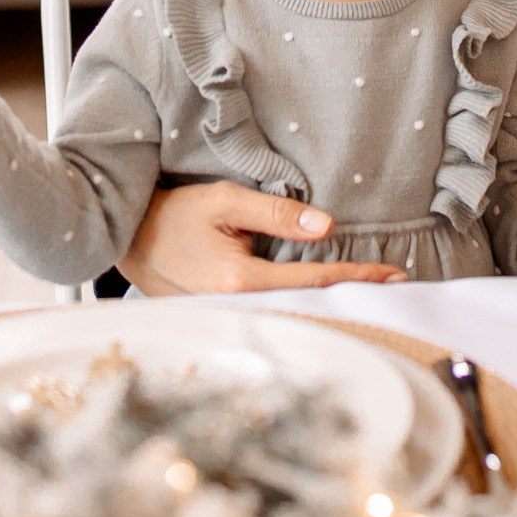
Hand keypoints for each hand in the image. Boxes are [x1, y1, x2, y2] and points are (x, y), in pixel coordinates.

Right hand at [118, 181, 406, 295]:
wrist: (125, 238)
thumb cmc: (174, 213)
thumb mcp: (226, 200)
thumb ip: (276, 212)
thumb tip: (326, 225)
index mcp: (240, 280)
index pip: (312, 279)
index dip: (354, 276)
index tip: (392, 275)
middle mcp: (234, 307)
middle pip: (305, 306)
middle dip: (348, 296)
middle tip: (391, 287)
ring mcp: (224, 317)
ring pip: (288, 313)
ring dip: (325, 304)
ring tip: (365, 293)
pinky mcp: (218, 316)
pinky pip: (267, 313)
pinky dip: (297, 306)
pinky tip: (318, 299)